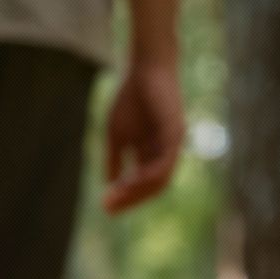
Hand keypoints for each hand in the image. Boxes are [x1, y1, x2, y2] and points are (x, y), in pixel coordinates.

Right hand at [103, 61, 184, 213]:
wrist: (145, 69)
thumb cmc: (131, 98)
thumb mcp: (116, 135)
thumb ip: (115, 159)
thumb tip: (109, 183)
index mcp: (153, 153)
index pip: (142, 184)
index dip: (125, 197)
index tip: (104, 206)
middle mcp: (167, 152)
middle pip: (152, 187)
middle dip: (130, 200)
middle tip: (108, 209)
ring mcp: (173, 144)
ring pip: (160, 179)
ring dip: (138, 192)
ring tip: (115, 198)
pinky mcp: (175, 133)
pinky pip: (164, 163)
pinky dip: (148, 176)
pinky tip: (130, 181)